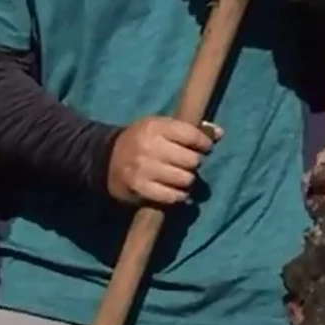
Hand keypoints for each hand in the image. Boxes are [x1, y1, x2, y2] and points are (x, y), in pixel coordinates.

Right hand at [106, 117, 221, 206]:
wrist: (104, 160)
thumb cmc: (140, 141)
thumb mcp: (159, 127)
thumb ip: (189, 130)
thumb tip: (219, 133)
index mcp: (155, 127)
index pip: (192, 135)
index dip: (204, 144)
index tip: (205, 149)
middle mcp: (149, 147)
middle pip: (192, 160)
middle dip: (194, 164)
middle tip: (187, 164)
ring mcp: (144, 169)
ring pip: (185, 180)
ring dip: (188, 182)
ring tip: (181, 178)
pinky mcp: (140, 189)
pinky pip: (173, 197)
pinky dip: (179, 196)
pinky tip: (176, 192)